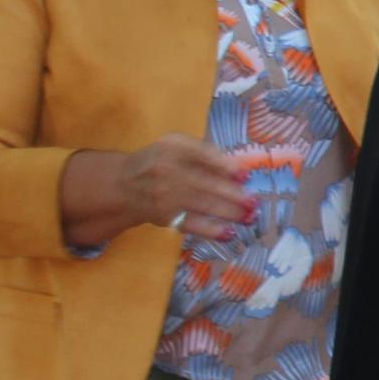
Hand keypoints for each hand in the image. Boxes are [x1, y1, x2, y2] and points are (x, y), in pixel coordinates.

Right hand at [113, 134, 254, 242]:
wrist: (124, 184)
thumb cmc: (160, 161)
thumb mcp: (177, 147)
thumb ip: (205, 153)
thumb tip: (241, 169)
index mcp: (173, 146)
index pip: (202, 154)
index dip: (225, 166)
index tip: (246, 175)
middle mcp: (166, 168)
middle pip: (205, 183)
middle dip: (233, 194)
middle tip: (254, 201)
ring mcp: (164, 194)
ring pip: (201, 204)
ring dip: (229, 213)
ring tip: (249, 216)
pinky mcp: (164, 216)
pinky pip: (191, 223)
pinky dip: (211, 230)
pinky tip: (229, 233)